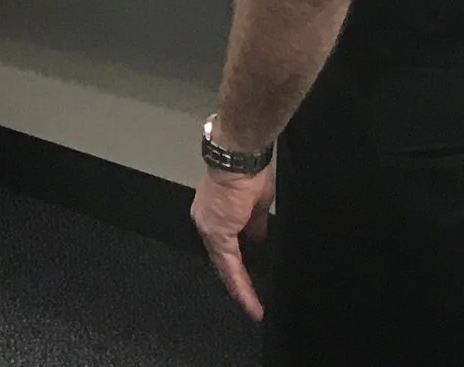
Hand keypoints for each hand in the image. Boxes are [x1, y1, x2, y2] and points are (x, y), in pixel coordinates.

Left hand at [190, 164, 274, 320]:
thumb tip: (257, 237)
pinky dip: (240, 282)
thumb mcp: (255, 204)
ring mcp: (209, 228)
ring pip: (223, 265)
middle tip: (250, 301)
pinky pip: (229, 264)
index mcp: (215, 213)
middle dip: (236, 281)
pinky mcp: (217, 233)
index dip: (234, 264)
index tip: (247, 278)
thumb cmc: (249, 172)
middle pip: (220, 259)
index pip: (224, 244)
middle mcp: (206, 222)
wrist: (240, 158)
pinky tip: (250, 298)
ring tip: (252, 305)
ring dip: (239, 286)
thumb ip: (253, 223)